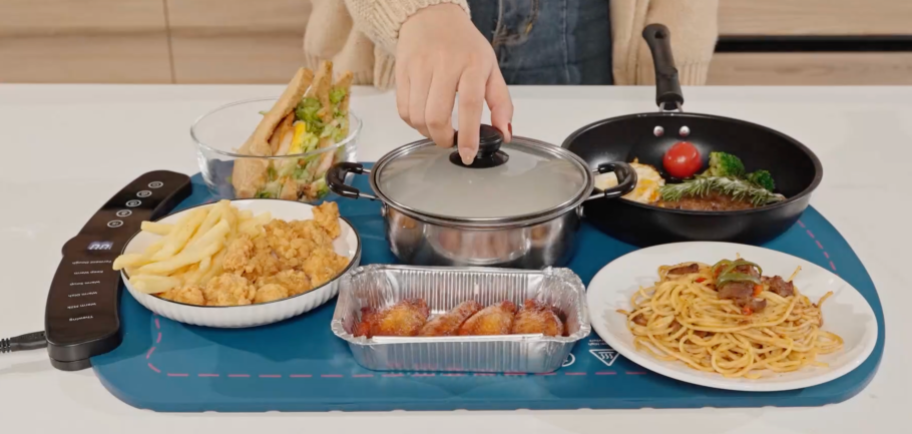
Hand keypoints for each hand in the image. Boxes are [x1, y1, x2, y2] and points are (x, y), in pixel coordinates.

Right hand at [396, 4, 512, 164]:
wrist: (432, 16)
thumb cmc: (464, 45)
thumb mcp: (490, 68)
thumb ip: (501, 103)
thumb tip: (505, 134)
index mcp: (472, 64)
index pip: (469, 106)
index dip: (468, 135)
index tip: (468, 154)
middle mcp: (444, 64)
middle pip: (436, 116)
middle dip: (443, 139)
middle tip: (450, 142)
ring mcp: (420, 67)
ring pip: (417, 116)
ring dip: (427, 133)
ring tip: (437, 131)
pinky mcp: (401, 71)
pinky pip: (403, 109)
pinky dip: (412, 123)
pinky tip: (422, 119)